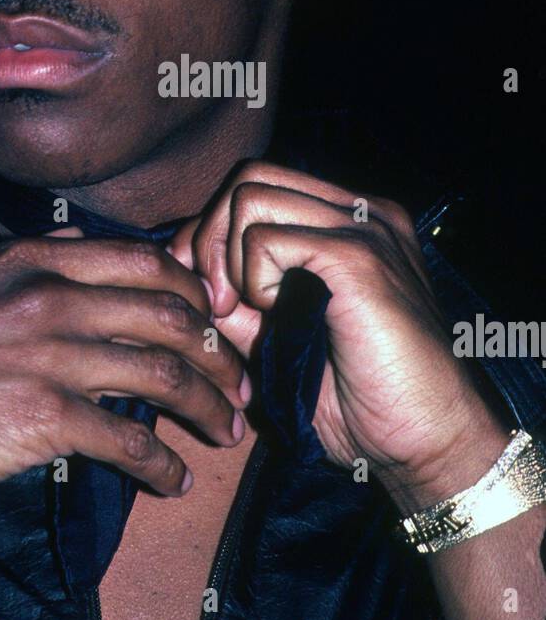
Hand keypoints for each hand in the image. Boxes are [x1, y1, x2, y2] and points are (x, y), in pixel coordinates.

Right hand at [0, 234, 248, 515]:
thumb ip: (24, 256)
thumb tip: (76, 239)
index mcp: (31, 261)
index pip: (144, 262)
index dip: (196, 293)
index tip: (216, 321)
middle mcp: (48, 298)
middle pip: (170, 316)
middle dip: (220, 353)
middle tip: (239, 384)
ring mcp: (48, 356)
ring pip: (164, 375)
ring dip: (209, 408)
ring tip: (226, 433)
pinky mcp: (41, 418)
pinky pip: (128, 441)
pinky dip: (163, 466)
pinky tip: (174, 482)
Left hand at [168, 161, 506, 496]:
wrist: (431, 441)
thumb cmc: (366, 402)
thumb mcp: (285, 343)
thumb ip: (243, 305)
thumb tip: (189, 278)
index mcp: (351, 226)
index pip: (259, 187)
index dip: (213, 234)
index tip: (206, 296)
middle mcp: (362, 213)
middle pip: (249, 177)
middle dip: (211, 238)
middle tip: (219, 304)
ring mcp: (364, 228)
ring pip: (250, 196)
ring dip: (230, 258)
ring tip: (250, 311)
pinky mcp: (357, 257)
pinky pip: (264, 238)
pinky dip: (253, 279)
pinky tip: (279, 315)